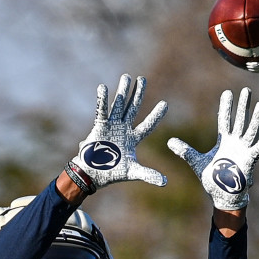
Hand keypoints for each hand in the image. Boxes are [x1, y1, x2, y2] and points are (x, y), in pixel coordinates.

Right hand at [68, 74, 168, 191]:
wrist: (93, 174)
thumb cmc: (113, 173)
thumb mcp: (133, 172)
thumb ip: (148, 174)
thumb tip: (165, 182)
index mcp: (133, 138)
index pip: (148, 125)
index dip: (156, 115)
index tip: (165, 104)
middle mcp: (123, 129)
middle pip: (133, 108)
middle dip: (138, 94)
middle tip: (143, 79)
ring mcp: (112, 126)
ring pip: (118, 105)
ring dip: (122, 91)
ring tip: (126, 76)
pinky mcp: (99, 126)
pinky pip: (101, 111)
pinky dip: (102, 100)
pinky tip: (103, 87)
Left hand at [168, 87, 258, 210]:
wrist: (222, 194)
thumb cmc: (212, 179)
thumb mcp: (196, 162)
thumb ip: (184, 151)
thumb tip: (169, 141)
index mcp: (223, 141)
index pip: (225, 119)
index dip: (226, 106)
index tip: (227, 92)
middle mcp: (235, 143)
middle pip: (240, 120)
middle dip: (243, 106)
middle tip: (247, 90)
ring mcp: (244, 150)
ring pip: (251, 130)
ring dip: (256, 118)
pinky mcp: (250, 160)